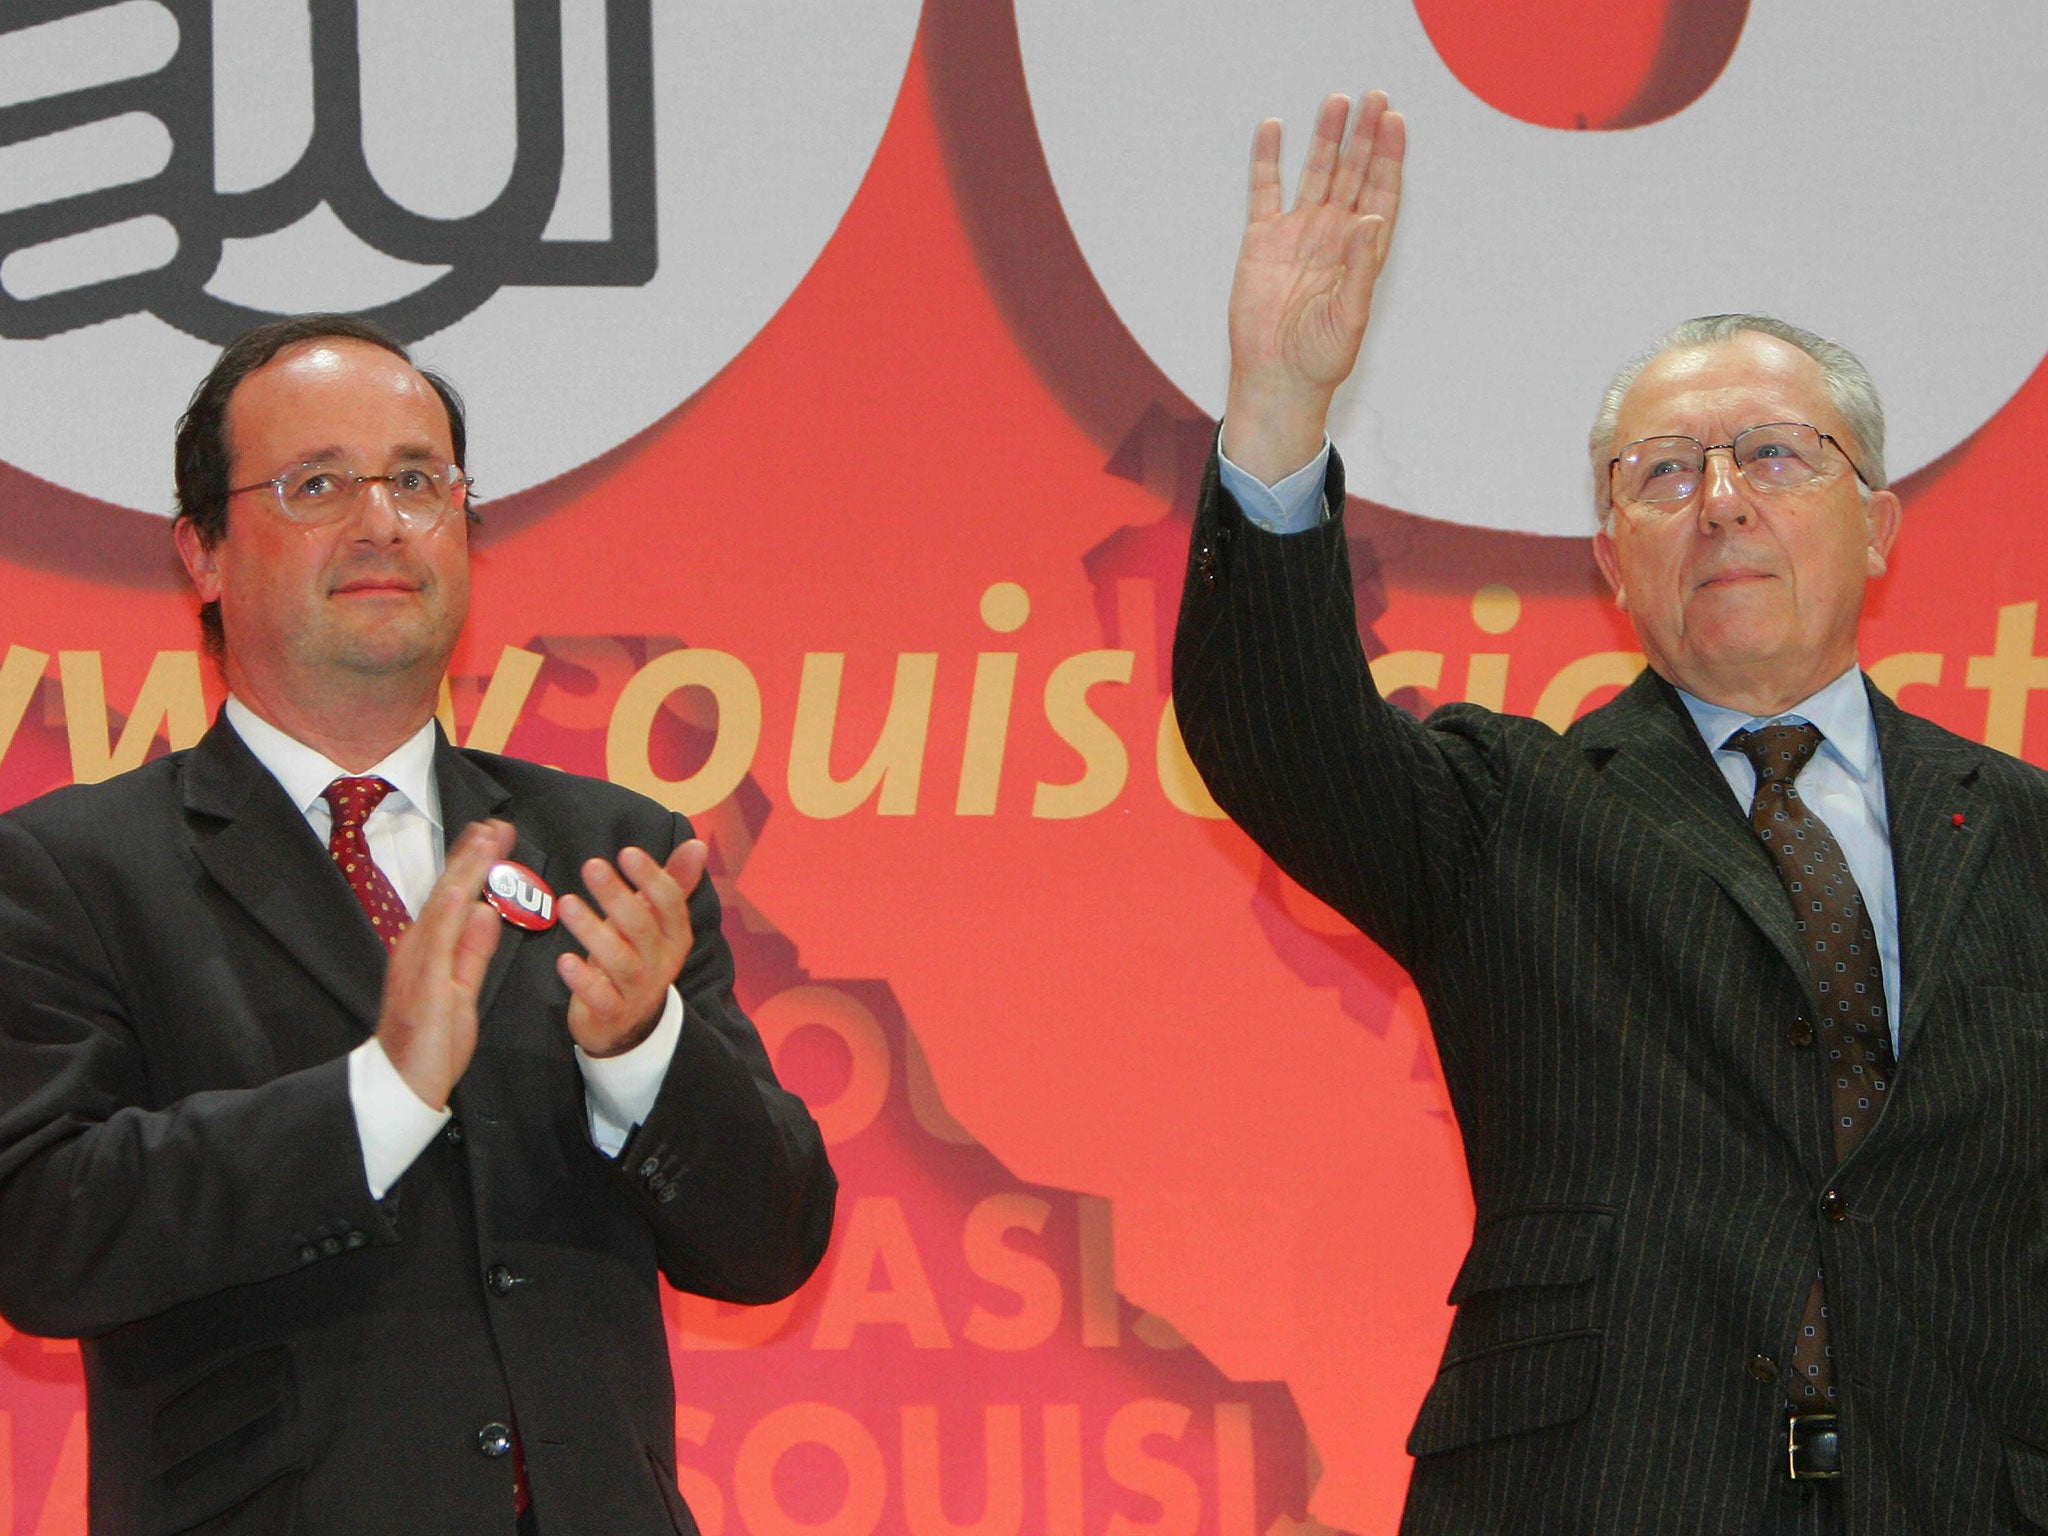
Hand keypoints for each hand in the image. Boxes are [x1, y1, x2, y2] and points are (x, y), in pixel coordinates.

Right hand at [376, 818, 513, 1109]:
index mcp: (429, 949)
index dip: (473, 864)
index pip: (454, 897)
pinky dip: (449, 914)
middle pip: (447, 892)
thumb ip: (473, 951)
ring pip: (443, 908)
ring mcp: (417, 964)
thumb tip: (487, 912)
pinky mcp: (424, 986)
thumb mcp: (462, 989)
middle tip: (496, 823)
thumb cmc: (432, 1043)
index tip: (493, 834)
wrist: (403, 1085)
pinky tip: (464, 889)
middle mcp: (419, 949)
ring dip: (465, 871)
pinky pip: (437, 945)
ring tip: (485, 839)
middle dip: (472, 855)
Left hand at [557, 839, 707, 1057]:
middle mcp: (661, 963)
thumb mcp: (657, 923)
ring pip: (620, 961)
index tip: (626, 852)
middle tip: (592, 866)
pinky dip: (583, 981)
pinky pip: (600, 999)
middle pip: (643, 928)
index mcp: (675, 937)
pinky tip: (564, 960)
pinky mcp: (613, 1014)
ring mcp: (638, 991)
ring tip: (567, 904)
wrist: (629, 1025)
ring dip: (593, 931)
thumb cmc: (638, 957)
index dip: (651, 878)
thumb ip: (674, 883)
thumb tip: (697, 844)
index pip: (671, 905)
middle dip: (617, 896)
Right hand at [1222, 90, 1405, 483]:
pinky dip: (1268, 160)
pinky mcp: (1262, 239)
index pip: (1381, 192)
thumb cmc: (1320, 357)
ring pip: (1316, 173)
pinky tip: (1273, 129)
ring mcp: (1298, 233)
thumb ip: (1361, 266)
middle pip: (1353, 173)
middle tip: (1374, 97)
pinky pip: (1265, 191)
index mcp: (1362, 252)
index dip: (1389, 157)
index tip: (1394, 122)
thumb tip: (1369, 219)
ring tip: (1335, 101)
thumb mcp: (1349, 315)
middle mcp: (1334, 235)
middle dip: (1364, 136)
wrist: (1275, 378)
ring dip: (1326, 138)